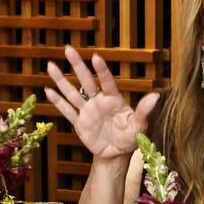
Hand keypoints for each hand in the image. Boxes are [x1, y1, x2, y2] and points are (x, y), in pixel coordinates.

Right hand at [45, 46, 159, 161]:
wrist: (116, 154)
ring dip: (61, 80)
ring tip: (50, 66)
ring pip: (72, 93)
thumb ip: (144, 111)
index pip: (106, 82)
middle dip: (77, 65)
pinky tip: (48, 90)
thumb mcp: (140, 126)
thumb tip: (156, 96)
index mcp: (113, 99)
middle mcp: (98, 101)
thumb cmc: (130, 137)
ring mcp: (87, 111)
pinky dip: (57, 102)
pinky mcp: (79, 123)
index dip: (101, 70)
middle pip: (86, 81)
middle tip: (68, 49)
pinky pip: (67, 111)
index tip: (95, 57)